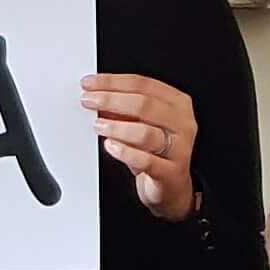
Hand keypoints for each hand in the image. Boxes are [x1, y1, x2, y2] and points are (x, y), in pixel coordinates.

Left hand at [81, 72, 197, 220]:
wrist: (171, 187)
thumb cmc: (155, 150)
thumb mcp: (142, 123)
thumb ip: (124, 109)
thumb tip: (97, 96)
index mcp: (176, 103)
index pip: (143, 84)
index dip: (113, 82)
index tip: (90, 84)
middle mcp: (181, 123)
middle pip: (144, 104)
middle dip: (111, 100)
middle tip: (88, 101)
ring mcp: (179, 148)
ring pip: (145, 132)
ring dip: (116, 127)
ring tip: (98, 126)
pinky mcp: (170, 172)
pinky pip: (146, 161)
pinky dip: (124, 152)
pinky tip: (110, 146)